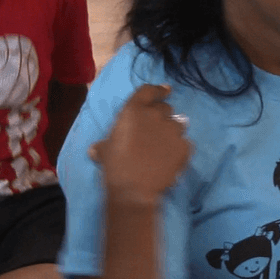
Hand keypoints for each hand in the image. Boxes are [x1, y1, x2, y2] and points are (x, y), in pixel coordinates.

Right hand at [90, 84, 191, 207]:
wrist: (134, 188)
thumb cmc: (115, 165)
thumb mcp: (104, 150)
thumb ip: (104, 145)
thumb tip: (95, 150)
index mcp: (134, 111)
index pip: (149, 91)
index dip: (158, 90)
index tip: (166, 90)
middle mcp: (156, 115)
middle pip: (165, 108)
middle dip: (163, 116)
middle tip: (157, 129)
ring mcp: (172, 130)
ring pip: (178, 124)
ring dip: (172, 131)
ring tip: (166, 145)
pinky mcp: (184, 146)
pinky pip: (185, 143)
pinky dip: (179, 149)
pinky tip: (172, 159)